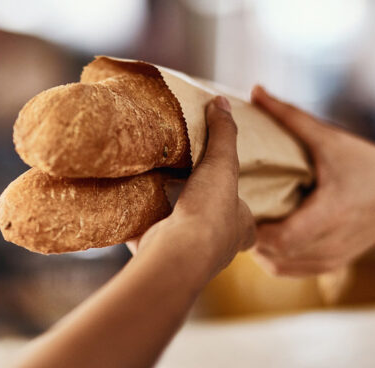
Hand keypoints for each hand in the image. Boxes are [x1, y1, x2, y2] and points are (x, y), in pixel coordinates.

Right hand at [127, 96, 254, 282]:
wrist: (178, 253)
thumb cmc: (211, 211)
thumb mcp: (222, 163)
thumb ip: (223, 134)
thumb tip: (222, 102)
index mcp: (241, 230)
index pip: (247, 220)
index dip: (240, 208)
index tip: (226, 194)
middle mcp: (217, 249)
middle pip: (211, 228)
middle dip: (200, 212)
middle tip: (185, 188)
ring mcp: (187, 257)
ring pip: (179, 235)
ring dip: (168, 218)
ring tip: (155, 190)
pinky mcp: (156, 257)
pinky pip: (146, 238)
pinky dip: (137, 225)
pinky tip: (127, 206)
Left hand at [250, 86, 374, 275]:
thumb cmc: (372, 167)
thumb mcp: (332, 140)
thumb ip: (291, 117)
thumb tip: (256, 91)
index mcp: (329, 214)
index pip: (279, 238)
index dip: (253, 226)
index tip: (237, 203)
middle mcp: (328, 244)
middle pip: (271, 254)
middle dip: (249, 233)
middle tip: (233, 208)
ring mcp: (329, 259)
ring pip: (277, 266)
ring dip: (259, 247)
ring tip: (247, 220)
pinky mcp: (330, 265)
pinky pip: (289, 270)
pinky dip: (273, 256)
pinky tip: (266, 233)